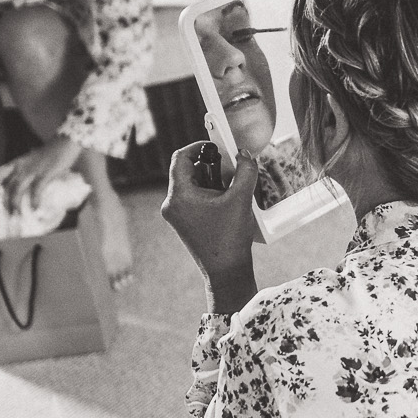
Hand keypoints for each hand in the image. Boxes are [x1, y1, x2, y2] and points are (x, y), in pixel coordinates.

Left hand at [0, 135, 81, 214]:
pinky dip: (34, 200)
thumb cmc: (51, 153)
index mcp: (18, 162)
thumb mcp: (33, 160)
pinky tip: (35, 208)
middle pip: (7, 186)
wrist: (66, 143)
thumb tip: (26, 185)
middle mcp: (22, 166)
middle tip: (8, 213)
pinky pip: (36, 190)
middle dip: (5, 202)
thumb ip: (28, 169)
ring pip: (17, 189)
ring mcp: (32, 170)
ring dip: (15, 203)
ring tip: (18, 215)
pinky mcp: (45, 174)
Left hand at [162, 143, 258, 291]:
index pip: (180, 158)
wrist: (226, 271)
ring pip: (191, 184)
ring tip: (231, 188)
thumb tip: (244, 154)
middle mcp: (172, 204)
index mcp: (179, 196)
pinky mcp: (184, 223)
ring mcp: (176, 215)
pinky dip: (210, 193)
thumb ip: (245, 170)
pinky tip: (227, 202)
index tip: (216, 146)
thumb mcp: (241, 198)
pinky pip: (193, 198)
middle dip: (210, 165)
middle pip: (186, 170)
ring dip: (212, 180)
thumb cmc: (230, 238)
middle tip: (230, 169)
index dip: (198, 146)